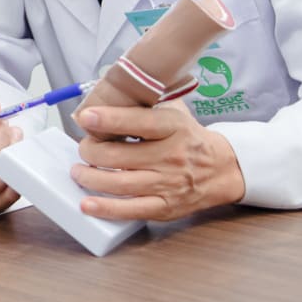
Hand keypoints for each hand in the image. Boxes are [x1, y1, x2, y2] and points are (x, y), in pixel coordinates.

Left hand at [70, 99, 244, 221]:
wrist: (222, 168)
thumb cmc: (189, 137)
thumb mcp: (174, 111)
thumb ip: (145, 102)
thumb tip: (107, 92)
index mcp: (173, 127)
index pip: (139, 122)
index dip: (109, 119)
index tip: (86, 117)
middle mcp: (171, 155)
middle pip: (119, 156)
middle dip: (91, 151)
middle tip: (84, 147)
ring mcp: (168, 183)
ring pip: (120, 183)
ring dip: (90, 177)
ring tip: (78, 171)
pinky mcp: (165, 206)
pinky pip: (131, 210)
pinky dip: (106, 208)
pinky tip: (87, 204)